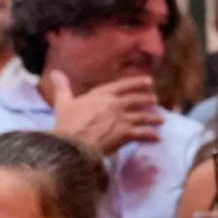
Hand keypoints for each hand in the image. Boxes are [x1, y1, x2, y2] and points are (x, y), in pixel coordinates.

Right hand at [43, 71, 162, 153]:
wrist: (73, 144)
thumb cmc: (67, 124)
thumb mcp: (63, 103)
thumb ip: (62, 87)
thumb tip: (55, 72)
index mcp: (101, 95)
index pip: (123, 86)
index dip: (137, 83)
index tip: (149, 82)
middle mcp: (115, 104)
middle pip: (136, 100)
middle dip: (148, 100)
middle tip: (156, 100)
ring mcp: (122, 119)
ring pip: (143, 117)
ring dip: (153, 118)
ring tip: (161, 120)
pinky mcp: (126, 134)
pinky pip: (143, 134)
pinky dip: (151, 136)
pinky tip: (157, 138)